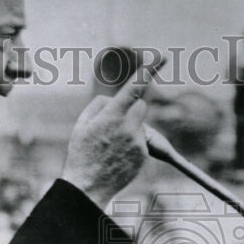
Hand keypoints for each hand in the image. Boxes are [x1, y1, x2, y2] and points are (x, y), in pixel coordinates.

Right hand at [60, 67, 155, 208]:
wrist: (88, 187)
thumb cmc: (82, 154)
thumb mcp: (82, 125)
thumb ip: (100, 106)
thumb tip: (115, 100)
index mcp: (111, 116)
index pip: (134, 88)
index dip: (149, 70)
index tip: (161, 56)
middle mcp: (128, 127)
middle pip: (140, 105)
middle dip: (131, 108)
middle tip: (113, 124)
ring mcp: (138, 142)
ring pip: (140, 123)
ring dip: (130, 127)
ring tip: (111, 146)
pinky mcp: (143, 155)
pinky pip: (141, 140)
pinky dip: (132, 144)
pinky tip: (116, 156)